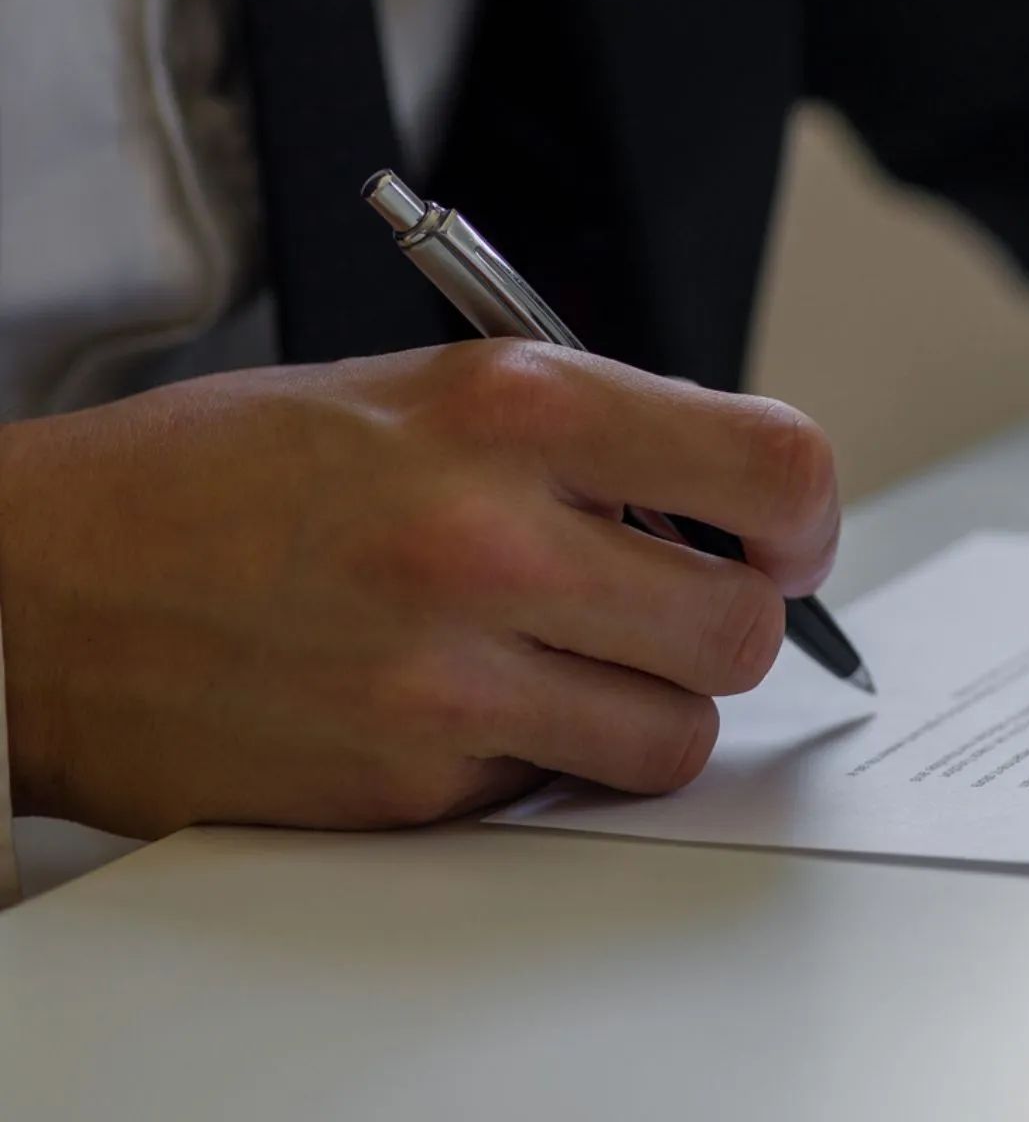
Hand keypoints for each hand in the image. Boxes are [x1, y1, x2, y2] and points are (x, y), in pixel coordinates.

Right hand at [0, 343, 838, 837]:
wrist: (40, 582)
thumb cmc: (223, 474)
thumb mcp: (426, 389)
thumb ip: (591, 436)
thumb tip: (730, 507)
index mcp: (518, 407)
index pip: (776, 469)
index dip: (804, 519)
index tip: (783, 538)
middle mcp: (495, 537)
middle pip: (749, 628)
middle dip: (730, 623)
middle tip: (676, 607)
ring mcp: (452, 676)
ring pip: (678, 734)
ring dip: (647, 706)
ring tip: (567, 659)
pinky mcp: (409, 785)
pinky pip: (557, 789)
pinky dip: (538, 758)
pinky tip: (461, 702)